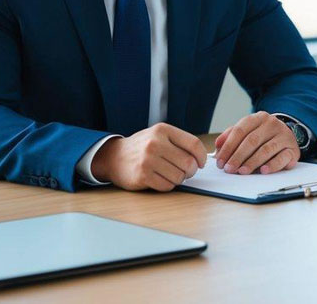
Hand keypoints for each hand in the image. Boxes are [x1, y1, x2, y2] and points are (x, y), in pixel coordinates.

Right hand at [90, 123, 207, 191]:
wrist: (113, 157)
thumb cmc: (142, 147)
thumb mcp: (159, 135)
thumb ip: (179, 142)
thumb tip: (202, 158)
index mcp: (163, 130)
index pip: (194, 144)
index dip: (202, 156)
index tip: (201, 163)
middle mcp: (155, 143)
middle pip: (189, 162)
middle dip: (191, 171)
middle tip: (185, 172)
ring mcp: (148, 160)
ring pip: (179, 176)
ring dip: (179, 179)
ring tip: (170, 174)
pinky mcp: (142, 176)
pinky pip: (167, 186)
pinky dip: (168, 185)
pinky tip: (160, 179)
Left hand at [214, 111, 299, 174]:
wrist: (287, 137)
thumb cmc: (263, 137)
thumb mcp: (247, 132)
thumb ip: (231, 137)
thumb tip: (218, 147)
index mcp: (258, 118)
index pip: (240, 131)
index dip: (228, 147)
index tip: (220, 161)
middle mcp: (272, 124)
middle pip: (252, 140)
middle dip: (238, 156)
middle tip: (229, 169)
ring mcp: (284, 135)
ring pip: (266, 149)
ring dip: (252, 162)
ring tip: (242, 171)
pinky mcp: (293, 149)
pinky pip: (282, 158)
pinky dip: (272, 165)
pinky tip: (263, 171)